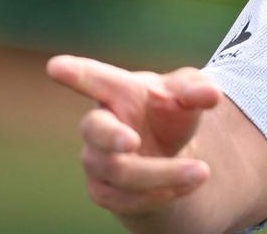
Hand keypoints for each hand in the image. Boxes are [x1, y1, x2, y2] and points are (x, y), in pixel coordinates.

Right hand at [46, 55, 221, 216]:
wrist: (170, 150)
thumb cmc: (171, 109)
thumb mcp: (188, 92)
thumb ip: (196, 88)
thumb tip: (211, 94)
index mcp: (117, 91)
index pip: (94, 79)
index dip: (75, 73)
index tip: (56, 66)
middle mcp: (100, 124)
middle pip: (95, 131)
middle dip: (110, 137)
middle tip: (133, 141)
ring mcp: (97, 159)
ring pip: (120, 172)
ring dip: (163, 174)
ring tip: (202, 171)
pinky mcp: (105, 190)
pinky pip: (127, 200)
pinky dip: (162, 193)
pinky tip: (188, 184)